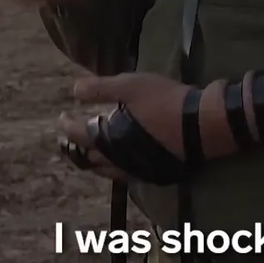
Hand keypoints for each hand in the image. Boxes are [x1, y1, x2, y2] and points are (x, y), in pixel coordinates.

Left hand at [60, 73, 195, 181]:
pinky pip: (124, 176)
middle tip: (69, 139)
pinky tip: (118, 162)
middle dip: (76, 147)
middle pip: (88, 158)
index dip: (67, 125)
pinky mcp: (151, 174)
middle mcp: (116, 159)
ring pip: (105, 171)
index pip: (78, 135)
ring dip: (93, 161)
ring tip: (90, 153)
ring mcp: (134, 170)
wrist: (201, 124)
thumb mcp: (131, 86)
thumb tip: (74, 90)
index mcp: (107, 138)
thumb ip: (100, 89)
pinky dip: (114, 168)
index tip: (62, 118)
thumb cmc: (164, 101)